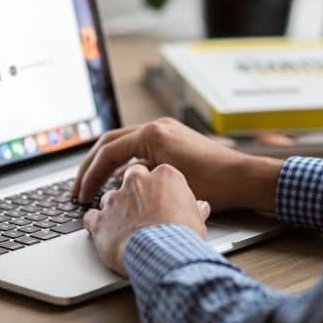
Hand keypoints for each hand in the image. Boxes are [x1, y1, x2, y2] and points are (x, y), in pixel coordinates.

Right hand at [73, 117, 283, 212]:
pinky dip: (125, 164)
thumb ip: (137, 182)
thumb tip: (114, 189)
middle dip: (90, 167)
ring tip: (94, 187)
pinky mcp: (172, 139)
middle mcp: (157, 127)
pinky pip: (139, 149)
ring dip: (106, 165)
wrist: (244, 178)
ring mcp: (165, 131)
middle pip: (109, 143)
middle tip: (78, 189)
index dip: (90, 176)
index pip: (108, 152)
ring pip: (123, 144)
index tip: (82, 196)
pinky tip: (121, 184)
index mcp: (152, 134)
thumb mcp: (168, 184)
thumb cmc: (214, 184)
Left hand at [83, 163, 210, 275]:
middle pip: (131, 178)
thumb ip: (194, 208)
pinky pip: (91, 217)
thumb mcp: (197, 220)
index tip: (160, 197)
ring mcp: (115, 199)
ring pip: (110, 197)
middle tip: (141, 207)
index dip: (158, 187)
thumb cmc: (183, 236)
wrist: (163, 254)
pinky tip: (103, 232)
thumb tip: (201, 208)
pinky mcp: (100, 219)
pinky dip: (96, 223)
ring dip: (115, 209)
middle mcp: (137, 182)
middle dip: (134, 191)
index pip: (157, 172)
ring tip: (125, 226)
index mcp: (164, 176)